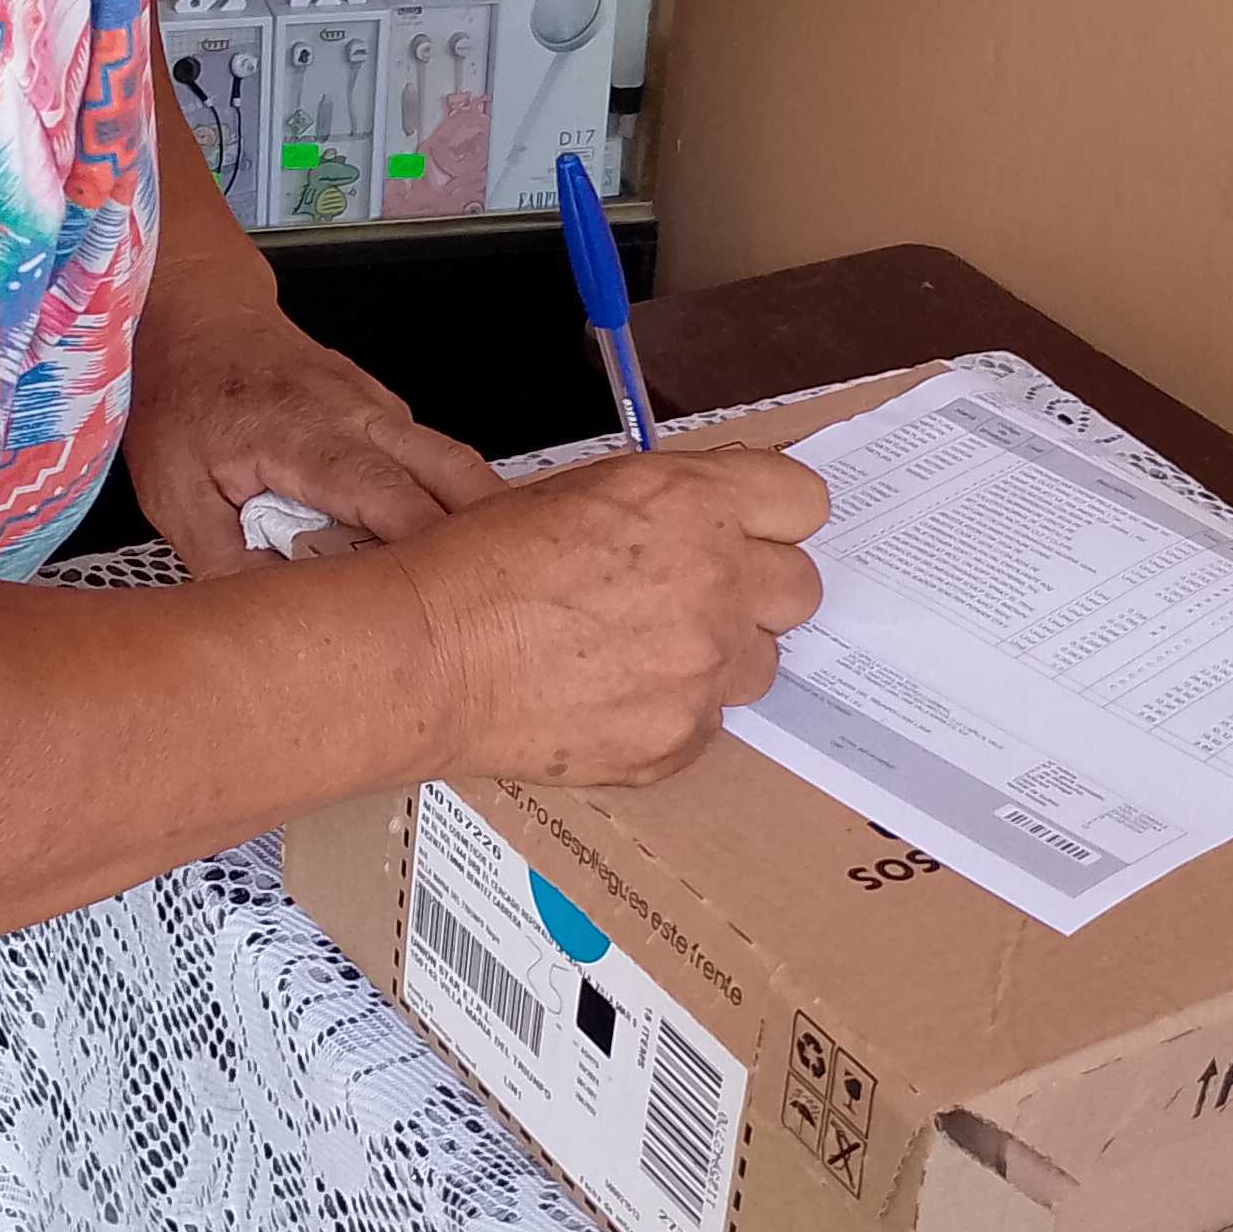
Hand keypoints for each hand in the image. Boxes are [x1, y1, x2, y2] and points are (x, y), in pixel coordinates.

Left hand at [126, 285, 499, 580]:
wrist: (200, 321)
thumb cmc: (184, 399)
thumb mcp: (173, 492)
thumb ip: (221, 561)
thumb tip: (267, 623)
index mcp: (306, 435)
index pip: (389, 497)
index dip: (424, 551)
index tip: (441, 602)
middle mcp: (359, 415)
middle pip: (454, 474)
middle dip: (489, 537)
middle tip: (500, 600)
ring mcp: (381, 409)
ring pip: (455, 464)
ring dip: (479, 521)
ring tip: (485, 585)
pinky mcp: (388, 415)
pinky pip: (435, 461)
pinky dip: (452, 502)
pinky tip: (444, 549)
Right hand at [401, 442, 827, 788]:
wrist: (429, 654)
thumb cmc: (482, 565)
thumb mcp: (584, 491)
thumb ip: (670, 503)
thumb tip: (711, 521)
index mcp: (695, 505)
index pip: (803, 501)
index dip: (774, 517)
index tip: (753, 531)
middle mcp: (716, 584)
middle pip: (800, 589)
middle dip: (755, 591)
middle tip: (695, 595)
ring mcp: (702, 670)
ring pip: (760, 665)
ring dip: (718, 657)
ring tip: (641, 651)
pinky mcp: (679, 740)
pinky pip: (708, 724)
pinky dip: (671, 713)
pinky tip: (609, 694)